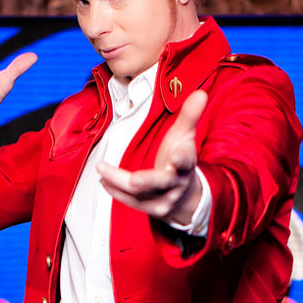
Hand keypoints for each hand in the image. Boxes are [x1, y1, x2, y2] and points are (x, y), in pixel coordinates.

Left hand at [97, 89, 207, 224]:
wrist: (187, 198)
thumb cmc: (181, 162)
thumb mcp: (186, 138)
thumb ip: (189, 116)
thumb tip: (200, 93)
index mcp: (185, 165)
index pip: (186, 160)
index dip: (182, 158)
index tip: (177, 154)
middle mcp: (176, 184)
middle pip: (161, 183)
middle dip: (147, 181)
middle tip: (133, 179)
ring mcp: (164, 199)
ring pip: (141, 194)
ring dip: (119, 182)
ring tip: (102, 169)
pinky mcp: (152, 209)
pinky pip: (132, 202)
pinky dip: (116, 191)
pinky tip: (104, 180)